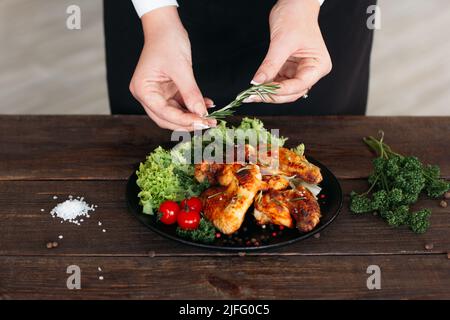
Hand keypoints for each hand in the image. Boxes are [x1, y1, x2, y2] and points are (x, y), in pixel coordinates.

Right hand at [129, 7, 215, 130]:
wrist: (166, 26)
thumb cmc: (167, 41)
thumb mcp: (181, 68)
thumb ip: (190, 93)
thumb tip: (201, 113)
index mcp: (143, 90)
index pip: (163, 113)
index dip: (183, 120)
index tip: (202, 123)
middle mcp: (147, 95)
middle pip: (167, 118)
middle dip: (187, 122)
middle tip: (207, 123)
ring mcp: (157, 93)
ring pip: (175, 114)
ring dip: (192, 116)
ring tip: (209, 117)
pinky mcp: (167, 91)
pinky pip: (181, 104)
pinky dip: (193, 106)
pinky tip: (206, 104)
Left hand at [249, 0, 331, 103]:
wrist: (294, 4)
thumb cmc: (296, 17)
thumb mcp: (282, 42)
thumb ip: (270, 65)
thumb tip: (257, 82)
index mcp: (318, 65)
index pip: (299, 85)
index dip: (281, 91)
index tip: (263, 92)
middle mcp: (311, 71)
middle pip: (292, 92)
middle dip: (273, 95)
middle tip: (254, 96)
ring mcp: (299, 71)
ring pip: (284, 90)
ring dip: (268, 93)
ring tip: (252, 93)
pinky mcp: (288, 69)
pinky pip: (278, 82)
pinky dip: (267, 85)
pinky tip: (256, 87)